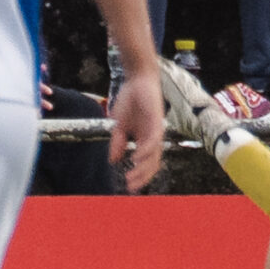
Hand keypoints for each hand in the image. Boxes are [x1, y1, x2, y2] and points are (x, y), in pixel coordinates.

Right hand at [107, 65, 165, 190]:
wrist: (138, 81)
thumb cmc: (131, 101)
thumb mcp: (120, 126)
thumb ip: (118, 143)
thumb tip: (113, 161)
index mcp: (145, 140)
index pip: (145, 163)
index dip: (139, 176)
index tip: (129, 187)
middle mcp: (153, 138)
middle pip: (152, 164)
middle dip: (142, 177)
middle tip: (131, 186)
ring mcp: (156, 130)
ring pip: (154, 155)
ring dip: (143, 168)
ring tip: (133, 176)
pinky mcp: (157, 121)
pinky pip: (153, 140)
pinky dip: (145, 151)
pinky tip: (136, 158)